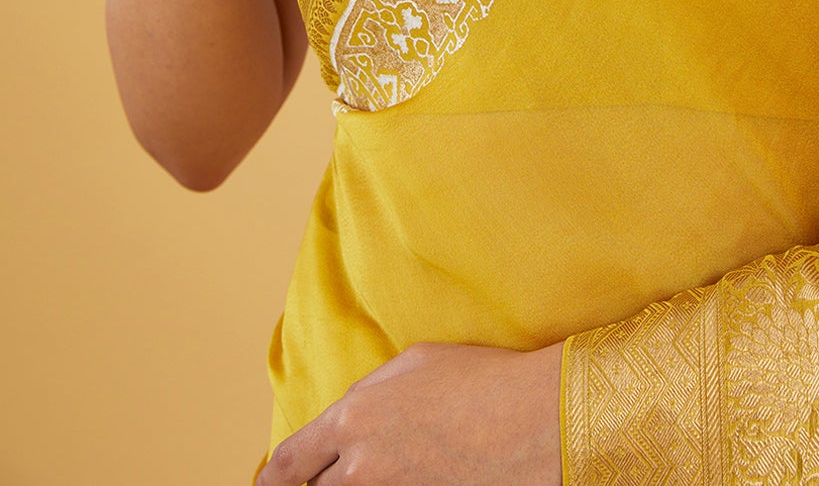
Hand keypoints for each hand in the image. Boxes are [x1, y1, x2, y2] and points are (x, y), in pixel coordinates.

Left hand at [257, 339, 564, 485]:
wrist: (532, 420)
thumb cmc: (479, 380)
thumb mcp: (414, 363)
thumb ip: (370, 391)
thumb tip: (352, 412)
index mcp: (352, 419)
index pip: (291, 461)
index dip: (274, 478)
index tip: (268, 484)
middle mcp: (361, 467)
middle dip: (320, 483)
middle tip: (328, 477)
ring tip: (380, 472)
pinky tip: (409, 478)